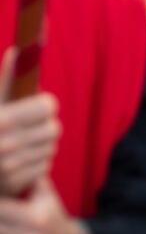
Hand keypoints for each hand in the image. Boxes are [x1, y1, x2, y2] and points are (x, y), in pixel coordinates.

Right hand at [0, 50, 61, 196]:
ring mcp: (7, 165)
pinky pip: (44, 167)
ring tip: (21, 144)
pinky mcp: (13, 183)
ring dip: (40, 146)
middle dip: (44, 127)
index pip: (47, 106)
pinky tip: (19, 161)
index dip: (45, 106)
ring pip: (50, 148)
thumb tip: (18, 50)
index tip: (40, 106)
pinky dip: (35, 163)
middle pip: (53, 129)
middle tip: (31, 127)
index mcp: (0, 118)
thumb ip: (7, 79)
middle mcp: (3, 142)